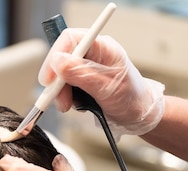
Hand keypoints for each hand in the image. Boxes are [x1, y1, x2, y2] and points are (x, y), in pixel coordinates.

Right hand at [39, 31, 164, 137]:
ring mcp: (87, 66)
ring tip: (68, 105)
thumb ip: (82, 74)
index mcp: (103, 47)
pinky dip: (65, 96)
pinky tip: (75, 104)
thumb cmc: (131, 99)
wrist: (139, 114)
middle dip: (57, 80)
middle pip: (62, 57)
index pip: (70, 40)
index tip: (48, 79)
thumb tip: (58, 61)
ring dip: (60, 91)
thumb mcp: (106, 88)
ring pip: (61, 73)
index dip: (55, 56)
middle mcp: (93, 53)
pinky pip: (65, 84)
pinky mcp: (82, 79)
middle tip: (58, 99)